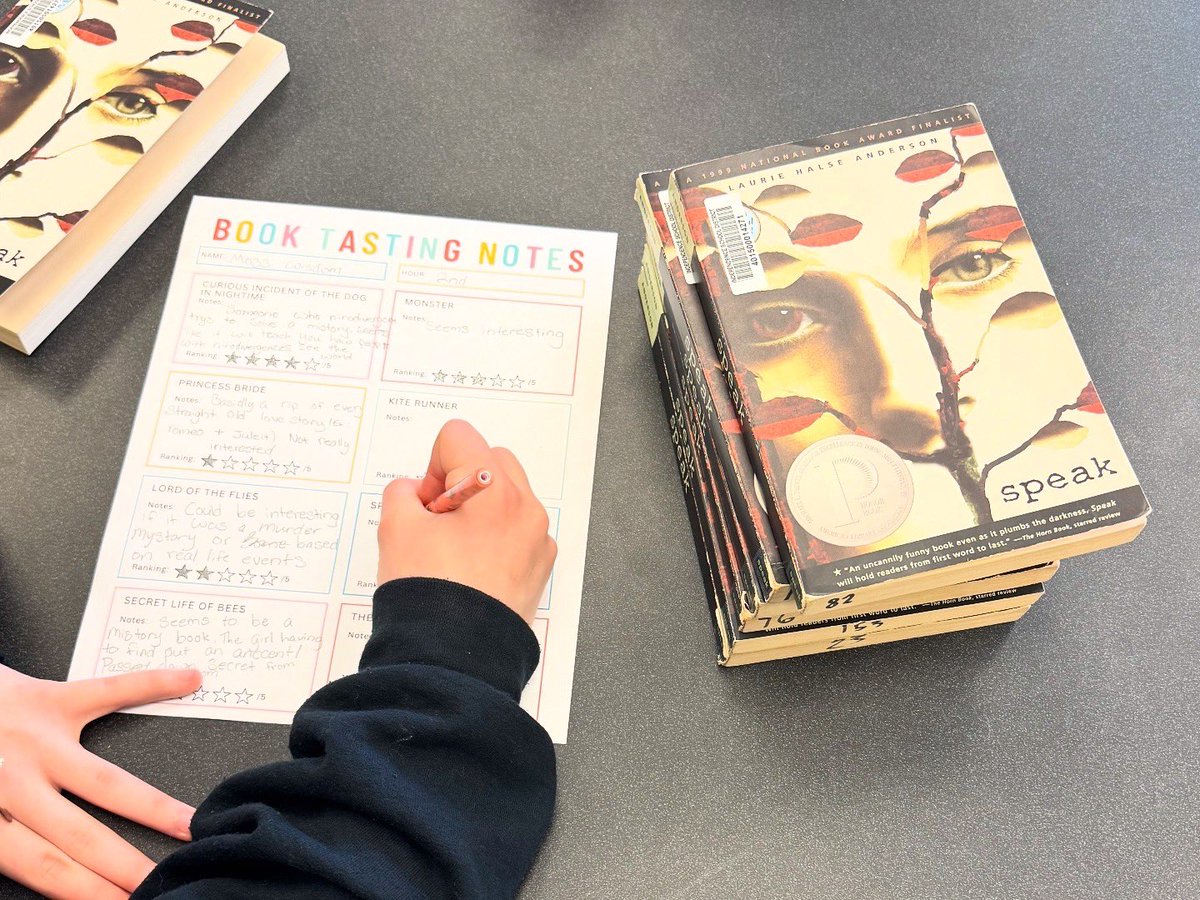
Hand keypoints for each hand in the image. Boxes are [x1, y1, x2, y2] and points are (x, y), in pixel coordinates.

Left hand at [0, 665, 200, 898]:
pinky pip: (107, 690)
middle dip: (125, 868)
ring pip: (104, 783)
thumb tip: (20, 871)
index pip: (42, 868)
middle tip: (166, 883)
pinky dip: (151, 684)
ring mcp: (35, 739)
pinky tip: (189, 680)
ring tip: (193, 825)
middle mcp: (11, 782)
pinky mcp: (45, 698)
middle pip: (79, 838)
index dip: (84, 892)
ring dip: (153, 807)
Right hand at [378, 419, 556, 622]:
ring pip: (506, 497)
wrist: (452, 657)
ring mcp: (537, 539)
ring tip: (452, 550)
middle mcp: (525, 508)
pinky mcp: (539, 567)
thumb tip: (415, 492)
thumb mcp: (395, 529)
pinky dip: (495, 538)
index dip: (432, 467)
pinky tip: (470, 569)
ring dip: (478, 508)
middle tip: (435, 524)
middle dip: (459, 482)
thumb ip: (401, 493)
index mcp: (494, 488)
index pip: (458, 438)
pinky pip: (517, 531)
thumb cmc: (428, 591)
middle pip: (490, 460)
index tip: (425, 506)